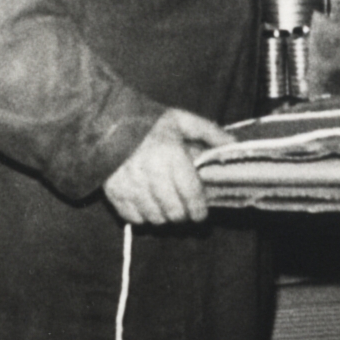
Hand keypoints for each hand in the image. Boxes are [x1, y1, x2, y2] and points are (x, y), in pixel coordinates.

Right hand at [103, 108, 232, 224]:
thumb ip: (209, 133)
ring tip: (166, 205)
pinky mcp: (114, 192)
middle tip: (185, 210)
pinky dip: (143, 216)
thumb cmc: (149, 122)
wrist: (106, 120)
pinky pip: (134, 218)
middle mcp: (151, 172)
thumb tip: (233, 146)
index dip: (200, 209)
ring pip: (156, 218)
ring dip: (164, 216)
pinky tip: (147, 204)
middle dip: (184, 215)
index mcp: (170, 153)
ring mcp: (130, 184)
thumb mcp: (182, 120)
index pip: (191, 194)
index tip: (201, 214)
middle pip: (175, 212)